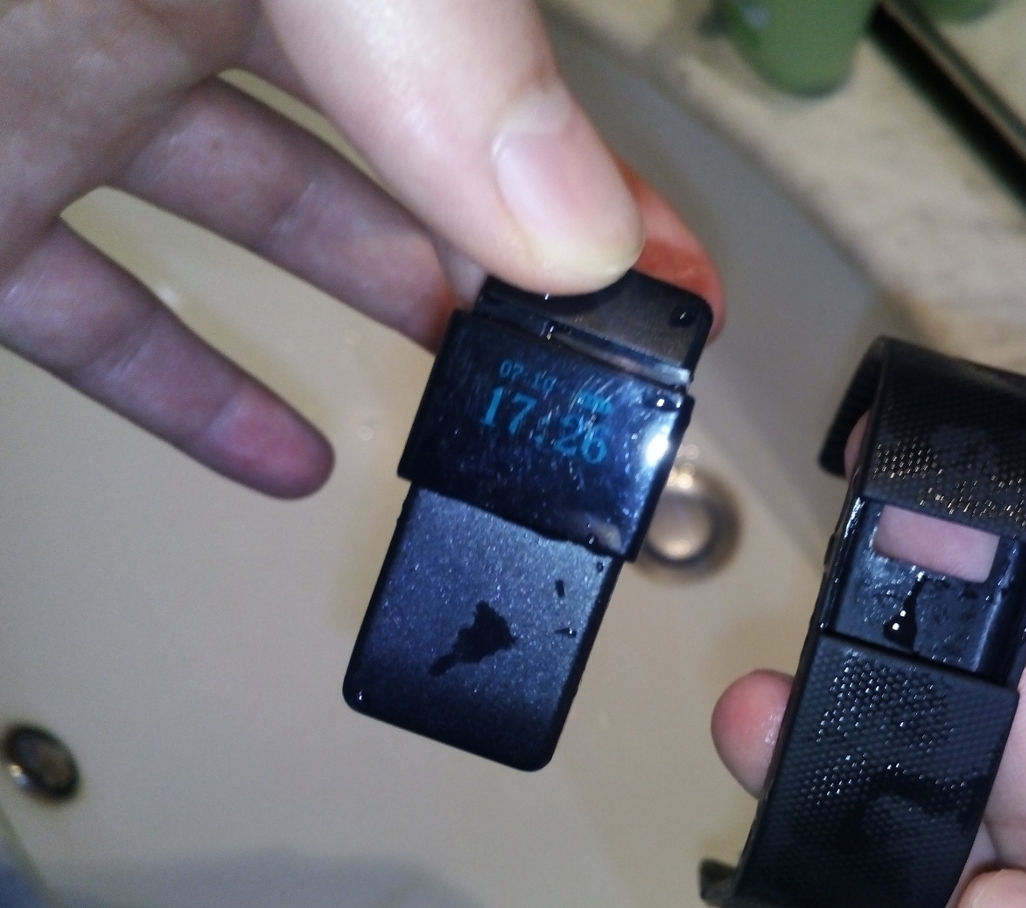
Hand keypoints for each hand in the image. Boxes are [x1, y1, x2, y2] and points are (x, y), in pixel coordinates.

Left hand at [0, 0, 721, 496]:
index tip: (669, 267)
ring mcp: (67, 98)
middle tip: (581, 349)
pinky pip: (98, 312)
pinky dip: (192, 392)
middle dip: (499, 252)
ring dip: (374, 309)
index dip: (588, 162)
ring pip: (252, 216)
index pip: (479, 60)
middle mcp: (172, 1)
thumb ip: (428, 48)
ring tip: (471, 395)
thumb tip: (570, 218)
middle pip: (389, 141)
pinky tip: (281, 454)